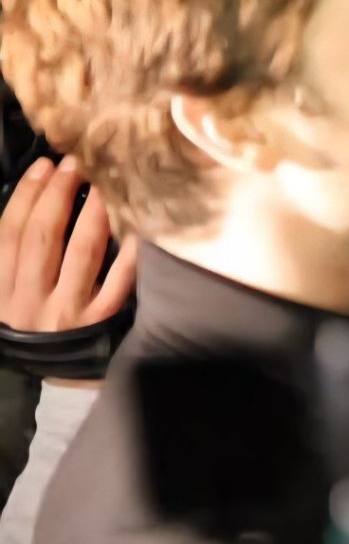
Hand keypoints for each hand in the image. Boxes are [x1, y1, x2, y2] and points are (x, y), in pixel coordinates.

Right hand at [0, 157, 138, 333]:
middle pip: (42, 236)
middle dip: (58, 194)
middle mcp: (29, 300)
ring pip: (81, 251)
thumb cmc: (31, 326)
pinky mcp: (101, 322)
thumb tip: (37, 199)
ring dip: (93, 211)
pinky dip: (130, 250)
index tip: (44, 166)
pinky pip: (120, 278)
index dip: (26, 195)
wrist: (54, 379)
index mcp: (1, 291)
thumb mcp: (9, 294)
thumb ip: (15, 256)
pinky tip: (139, 224)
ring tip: (104, 182)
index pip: (8, 234)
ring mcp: (66, 311)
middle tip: (76, 163)